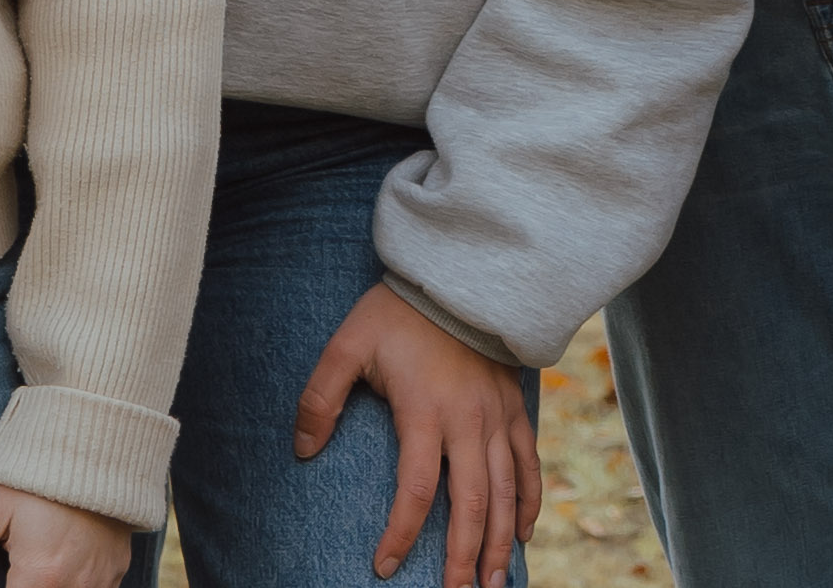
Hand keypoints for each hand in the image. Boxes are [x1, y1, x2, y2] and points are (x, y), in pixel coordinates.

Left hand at [0, 484, 133, 587]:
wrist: (94, 440)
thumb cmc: (37, 473)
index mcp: (41, 577)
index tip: (0, 577)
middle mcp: (75, 587)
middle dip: (22, 586)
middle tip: (15, 567)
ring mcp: (101, 581)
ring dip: (46, 586)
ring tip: (38, 561)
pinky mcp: (116, 571)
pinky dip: (72, 585)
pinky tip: (60, 564)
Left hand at [298, 282, 533, 587]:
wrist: (457, 275)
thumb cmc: (397, 313)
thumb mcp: (347, 344)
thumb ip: (320, 398)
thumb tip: (304, 451)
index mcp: (426, 411)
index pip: (417, 489)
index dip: (402, 533)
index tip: (385, 567)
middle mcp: (468, 421)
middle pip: (472, 502)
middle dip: (464, 555)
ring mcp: (497, 416)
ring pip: (507, 491)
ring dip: (500, 541)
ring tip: (494, 583)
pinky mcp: (515, 407)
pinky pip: (529, 463)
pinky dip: (529, 501)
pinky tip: (523, 534)